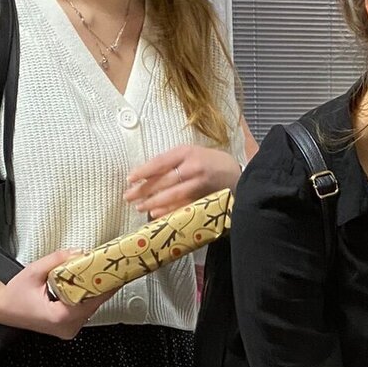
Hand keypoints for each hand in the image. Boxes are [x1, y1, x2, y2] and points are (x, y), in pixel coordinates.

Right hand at [0, 250, 108, 338]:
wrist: (4, 309)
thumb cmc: (15, 295)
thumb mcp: (35, 271)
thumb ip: (57, 260)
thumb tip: (78, 252)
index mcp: (59, 317)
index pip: (91, 301)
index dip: (105, 287)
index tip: (116, 275)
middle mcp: (66, 327)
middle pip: (93, 305)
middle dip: (101, 286)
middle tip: (110, 269)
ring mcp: (68, 330)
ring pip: (90, 309)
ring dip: (94, 292)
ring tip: (101, 275)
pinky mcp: (67, 328)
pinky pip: (83, 311)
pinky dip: (87, 298)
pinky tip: (89, 286)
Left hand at [125, 145, 240, 217]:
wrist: (239, 175)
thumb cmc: (211, 162)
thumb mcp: (193, 153)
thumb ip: (173, 161)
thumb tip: (147, 174)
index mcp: (187, 152)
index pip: (160, 162)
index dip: (143, 171)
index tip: (130, 179)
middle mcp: (193, 167)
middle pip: (163, 180)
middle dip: (143, 190)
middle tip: (128, 197)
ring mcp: (199, 185)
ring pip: (171, 195)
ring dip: (153, 202)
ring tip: (140, 207)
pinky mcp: (204, 199)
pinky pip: (182, 206)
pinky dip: (168, 211)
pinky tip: (156, 214)